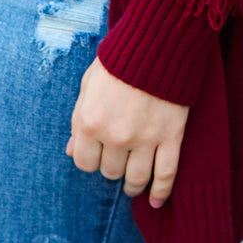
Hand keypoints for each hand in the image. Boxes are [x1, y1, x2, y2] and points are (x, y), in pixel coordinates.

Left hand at [66, 56, 188, 208]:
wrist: (157, 41)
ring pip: (136, 179)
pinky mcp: (171, 137)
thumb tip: (71, 151)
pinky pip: (165, 175)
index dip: (90, 158)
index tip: (97, 151)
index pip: (84, 163)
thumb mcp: (88, 85)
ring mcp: (145, 139)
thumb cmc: (118, 60)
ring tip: (132, 186)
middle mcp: (115, 136)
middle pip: (110, 172)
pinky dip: (161, 192)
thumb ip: (78, 119)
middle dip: (112, 165)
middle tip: (117, 156)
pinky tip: (156, 201)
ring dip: (132, 185)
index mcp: (89, 122)